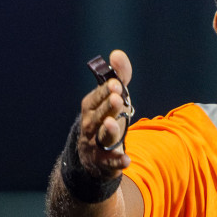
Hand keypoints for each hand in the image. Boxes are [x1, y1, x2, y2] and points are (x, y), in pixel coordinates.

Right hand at [78, 49, 133, 175]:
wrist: (92, 156)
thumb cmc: (105, 120)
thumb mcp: (111, 99)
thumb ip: (118, 77)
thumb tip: (117, 54)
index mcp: (90, 109)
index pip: (96, 98)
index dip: (105, 91)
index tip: (116, 84)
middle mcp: (89, 126)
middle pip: (98, 116)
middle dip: (107, 107)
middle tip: (118, 98)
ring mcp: (94, 145)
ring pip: (101, 136)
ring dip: (108, 129)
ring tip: (114, 122)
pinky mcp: (103, 162)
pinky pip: (109, 162)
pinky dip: (116, 161)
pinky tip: (126, 159)